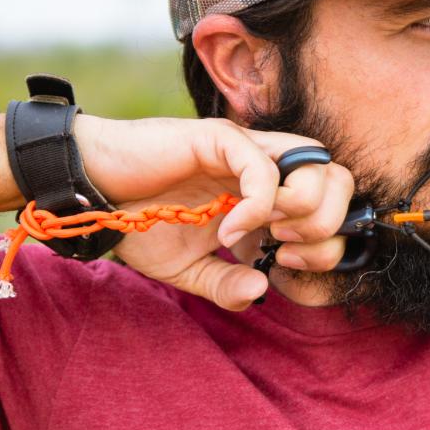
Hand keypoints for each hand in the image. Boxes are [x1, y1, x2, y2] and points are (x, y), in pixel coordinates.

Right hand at [75, 116, 353, 310]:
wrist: (91, 193)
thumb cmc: (138, 223)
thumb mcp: (189, 269)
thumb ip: (226, 283)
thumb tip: (262, 291)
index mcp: (269, 197)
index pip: (333, 205)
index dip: (328, 241)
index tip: (286, 264)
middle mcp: (267, 167)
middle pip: (339, 178)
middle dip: (327, 223)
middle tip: (285, 249)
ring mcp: (247, 149)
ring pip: (316, 161)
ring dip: (303, 207)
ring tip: (266, 235)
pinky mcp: (220, 138)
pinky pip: (263, 165)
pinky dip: (258, 204)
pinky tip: (229, 229)